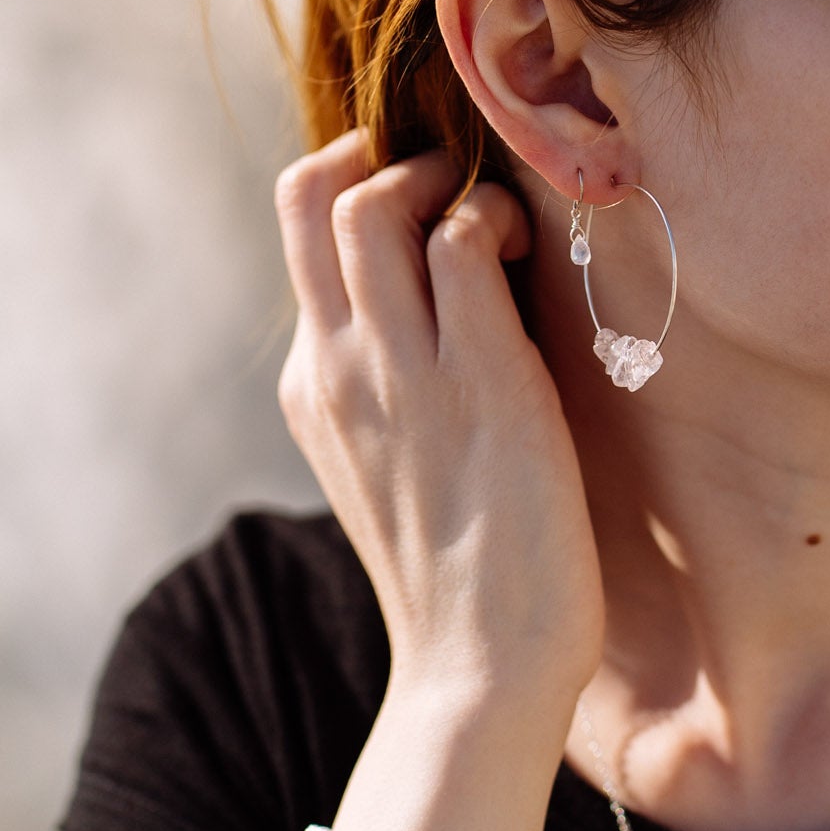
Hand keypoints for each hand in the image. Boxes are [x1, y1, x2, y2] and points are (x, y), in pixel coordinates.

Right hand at [273, 130, 604, 741]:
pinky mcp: (481, 382)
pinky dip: (495, 220)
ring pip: (372, 206)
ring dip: (441, 180)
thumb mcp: (391, 467)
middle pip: (311, 196)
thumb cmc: (460, 573)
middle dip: (384, 159)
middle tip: (455, 187)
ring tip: (495, 220)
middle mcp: (340, 366)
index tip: (420, 200)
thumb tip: (436, 320)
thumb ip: (388, 390)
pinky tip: (532, 257)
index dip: (353, 184)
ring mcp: (403, 372)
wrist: (479, 671)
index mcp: (314, 386)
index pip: (298, 233)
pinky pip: (462, 245)